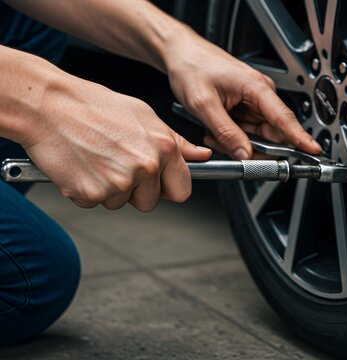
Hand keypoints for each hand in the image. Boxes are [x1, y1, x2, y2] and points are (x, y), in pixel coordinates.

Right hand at [22, 74, 210, 210]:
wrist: (47, 105)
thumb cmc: (94, 106)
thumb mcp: (145, 116)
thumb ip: (176, 142)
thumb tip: (202, 156)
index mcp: (163, 148)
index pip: (182, 190)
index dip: (168, 188)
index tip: (157, 182)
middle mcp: (145, 167)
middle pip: (151, 202)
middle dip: (136, 191)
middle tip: (116, 163)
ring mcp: (118, 183)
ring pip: (121, 203)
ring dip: (109, 189)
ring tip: (96, 158)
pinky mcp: (91, 193)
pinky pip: (94, 203)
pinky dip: (85, 190)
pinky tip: (81, 165)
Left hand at [164, 33, 320, 158]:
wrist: (180, 54)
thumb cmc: (192, 67)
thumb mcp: (203, 104)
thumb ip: (226, 132)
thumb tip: (245, 154)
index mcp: (256, 88)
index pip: (284, 118)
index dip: (300, 137)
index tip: (312, 150)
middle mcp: (260, 94)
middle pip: (272, 133)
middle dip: (252, 147)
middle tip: (227, 147)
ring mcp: (254, 101)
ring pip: (258, 136)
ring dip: (238, 142)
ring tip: (213, 132)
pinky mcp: (246, 107)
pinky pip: (247, 131)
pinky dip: (233, 136)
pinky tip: (216, 129)